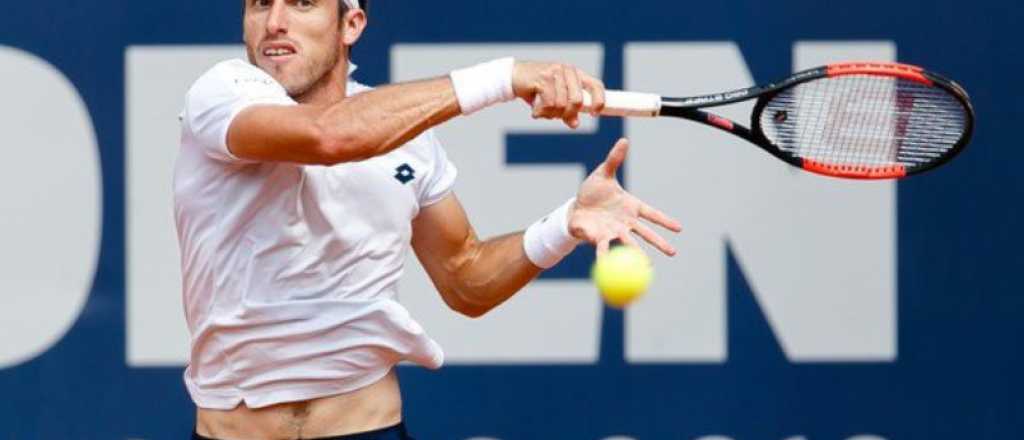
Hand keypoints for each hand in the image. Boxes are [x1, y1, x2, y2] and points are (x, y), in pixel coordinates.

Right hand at [512, 61, 605, 128]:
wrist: (514, 77)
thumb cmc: (537, 89)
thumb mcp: (555, 100)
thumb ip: (566, 110)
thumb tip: (575, 124)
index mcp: (576, 74)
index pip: (596, 85)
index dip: (599, 101)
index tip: (594, 114)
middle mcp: (568, 70)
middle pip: (577, 100)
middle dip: (567, 114)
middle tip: (555, 116)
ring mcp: (556, 72)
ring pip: (561, 104)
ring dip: (550, 114)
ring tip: (542, 111)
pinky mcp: (543, 77)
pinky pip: (549, 103)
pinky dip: (542, 112)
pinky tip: (535, 111)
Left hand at [568, 138, 682, 256]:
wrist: (575, 208)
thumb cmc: (592, 191)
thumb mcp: (603, 173)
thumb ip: (614, 159)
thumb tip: (624, 140)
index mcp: (630, 206)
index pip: (651, 214)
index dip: (665, 221)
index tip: (679, 228)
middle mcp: (626, 222)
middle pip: (646, 234)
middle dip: (660, 243)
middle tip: (674, 253)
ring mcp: (614, 232)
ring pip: (629, 244)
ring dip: (639, 255)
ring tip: (648, 266)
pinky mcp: (600, 238)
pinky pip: (605, 249)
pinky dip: (606, 258)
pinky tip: (610, 266)